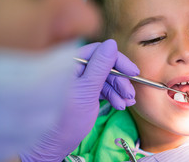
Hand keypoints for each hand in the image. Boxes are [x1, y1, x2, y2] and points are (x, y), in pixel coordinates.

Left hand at [20, 39, 138, 160]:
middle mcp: (76, 70)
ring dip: (119, 90)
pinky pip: (104, 89)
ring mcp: (82, 82)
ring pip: (107, 79)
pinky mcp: (87, 93)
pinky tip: (121, 104)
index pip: (98, 52)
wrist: (55, 146)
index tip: (132, 71)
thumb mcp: (86, 91)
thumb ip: (100, 66)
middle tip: (130, 93)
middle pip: (105, 66)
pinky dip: (114, 96)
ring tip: (126, 103)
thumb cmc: (65, 119)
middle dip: (119, 80)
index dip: (118, 60)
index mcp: (70, 64)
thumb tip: (111, 43)